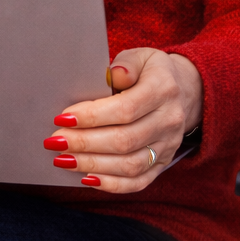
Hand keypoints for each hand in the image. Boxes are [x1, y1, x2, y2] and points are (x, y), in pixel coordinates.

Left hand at [44, 48, 202, 193]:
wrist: (184, 91)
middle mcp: (169, 120)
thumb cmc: (150, 72)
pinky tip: (87, 178)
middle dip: (84, 143)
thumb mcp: (140, 56)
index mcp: (163, 89)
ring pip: (130, 165)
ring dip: (92, 165)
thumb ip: (125, 64)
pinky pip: (138, 182)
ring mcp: (168, 145)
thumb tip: (113, 75)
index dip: (92, 116)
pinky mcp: (163, 163)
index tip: (62, 118)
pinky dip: (111, 184)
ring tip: (63, 159)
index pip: (125, 109)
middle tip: (55, 141)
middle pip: (124, 140)